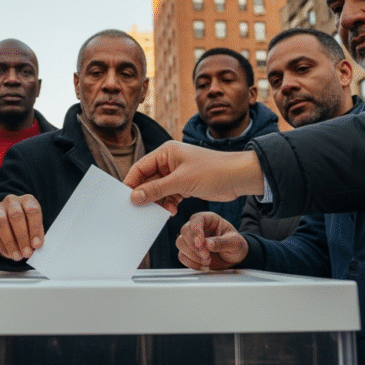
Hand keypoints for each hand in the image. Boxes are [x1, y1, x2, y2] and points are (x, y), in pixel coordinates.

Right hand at [0, 194, 43, 260]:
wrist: (9, 225)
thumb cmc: (26, 227)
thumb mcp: (34, 229)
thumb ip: (35, 236)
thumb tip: (35, 246)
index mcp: (27, 200)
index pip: (32, 210)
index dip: (35, 228)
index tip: (36, 244)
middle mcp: (12, 201)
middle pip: (16, 215)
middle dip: (22, 237)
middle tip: (26, 253)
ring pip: (1, 221)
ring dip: (10, 242)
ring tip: (17, 255)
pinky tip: (7, 252)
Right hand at [124, 141, 265, 213]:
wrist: (239, 177)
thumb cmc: (213, 171)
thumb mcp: (181, 182)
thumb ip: (156, 190)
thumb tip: (134, 197)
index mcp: (166, 153)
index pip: (140, 168)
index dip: (132, 183)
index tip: (125, 200)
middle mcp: (170, 161)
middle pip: (148, 180)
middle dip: (145, 195)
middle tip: (139, 210)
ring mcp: (177, 174)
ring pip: (158, 190)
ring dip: (158, 201)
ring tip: (160, 211)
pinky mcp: (185, 185)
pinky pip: (169, 195)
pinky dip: (168, 203)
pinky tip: (171, 210)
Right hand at [176, 212, 248, 270]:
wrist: (235, 257)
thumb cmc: (236, 245)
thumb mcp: (234, 242)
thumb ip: (222, 242)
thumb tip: (208, 244)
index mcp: (209, 219)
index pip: (196, 220)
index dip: (196, 231)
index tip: (200, 243)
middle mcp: (198, 227)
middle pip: (185, 231)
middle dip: (195, 247)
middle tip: (207, 256)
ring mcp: (192, 239)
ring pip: (181, 243)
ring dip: (193, 255)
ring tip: (207, 260)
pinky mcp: (189, 251)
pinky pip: (182, 256)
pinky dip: (191, 263)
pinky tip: (202, 265)